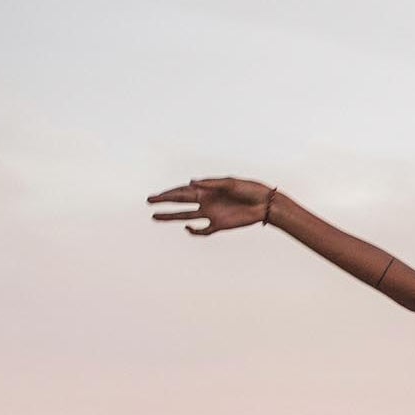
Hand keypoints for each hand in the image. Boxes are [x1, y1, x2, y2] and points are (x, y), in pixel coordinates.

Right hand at [147, 177, 271, 234]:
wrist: (265, 204)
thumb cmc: (249, 189)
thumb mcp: (229, 183)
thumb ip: (210, 183)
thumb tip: (191, 182)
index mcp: (207, 189)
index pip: (183, 190)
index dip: (169, 193)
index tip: (156, 196)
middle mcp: (206, 201)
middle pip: (180, 201)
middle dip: (164, 201)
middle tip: (149, 201)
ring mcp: (211, 213)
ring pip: (186, 216)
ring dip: (171, 216)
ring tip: (155, 217)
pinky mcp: (220, 225)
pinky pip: (203, 230)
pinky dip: (195, 231)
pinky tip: (187, 228)